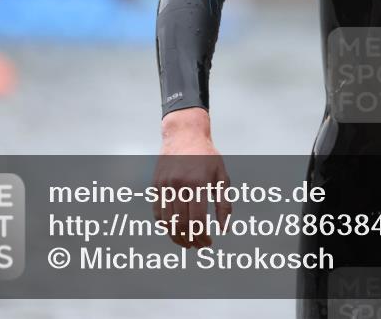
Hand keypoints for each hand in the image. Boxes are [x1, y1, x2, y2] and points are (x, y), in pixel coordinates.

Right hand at [152, 108, 231, 249]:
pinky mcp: (156, 185)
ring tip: (186, 243)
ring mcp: (165, 185)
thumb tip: (223, 229)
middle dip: (191, 240)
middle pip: (182, 223)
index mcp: (198, 183)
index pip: (197, 220)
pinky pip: (158, 212)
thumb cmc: (207, 156)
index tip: (208, 243)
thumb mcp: (222, 176)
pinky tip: (174, 231)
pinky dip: (165, 225)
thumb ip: (224, 203)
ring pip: (168, 221)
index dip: (202, 236)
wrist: (184, 133)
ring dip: (177, 237)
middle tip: (198, 247)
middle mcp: (179, 184)